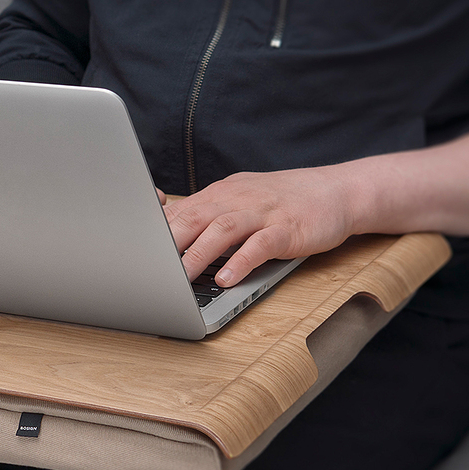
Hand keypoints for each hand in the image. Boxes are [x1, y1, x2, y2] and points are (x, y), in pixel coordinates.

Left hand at [163, 166, 357, 286]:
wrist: (336, 191)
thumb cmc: (281, 200)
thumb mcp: (239, 199)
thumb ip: (207, 213)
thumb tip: (169, 227)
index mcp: (220, 195)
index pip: (180, 211)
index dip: (155, 230)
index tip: (132, 248)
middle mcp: (236, 200)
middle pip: (195, 217)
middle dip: (168, 242)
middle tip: (147, 267)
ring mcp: (262, 213)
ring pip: (222, 230)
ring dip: (198, 254)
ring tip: (179, 278)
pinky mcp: (287, 229)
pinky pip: (260, 245)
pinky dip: (241, 262)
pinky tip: (226, 278)